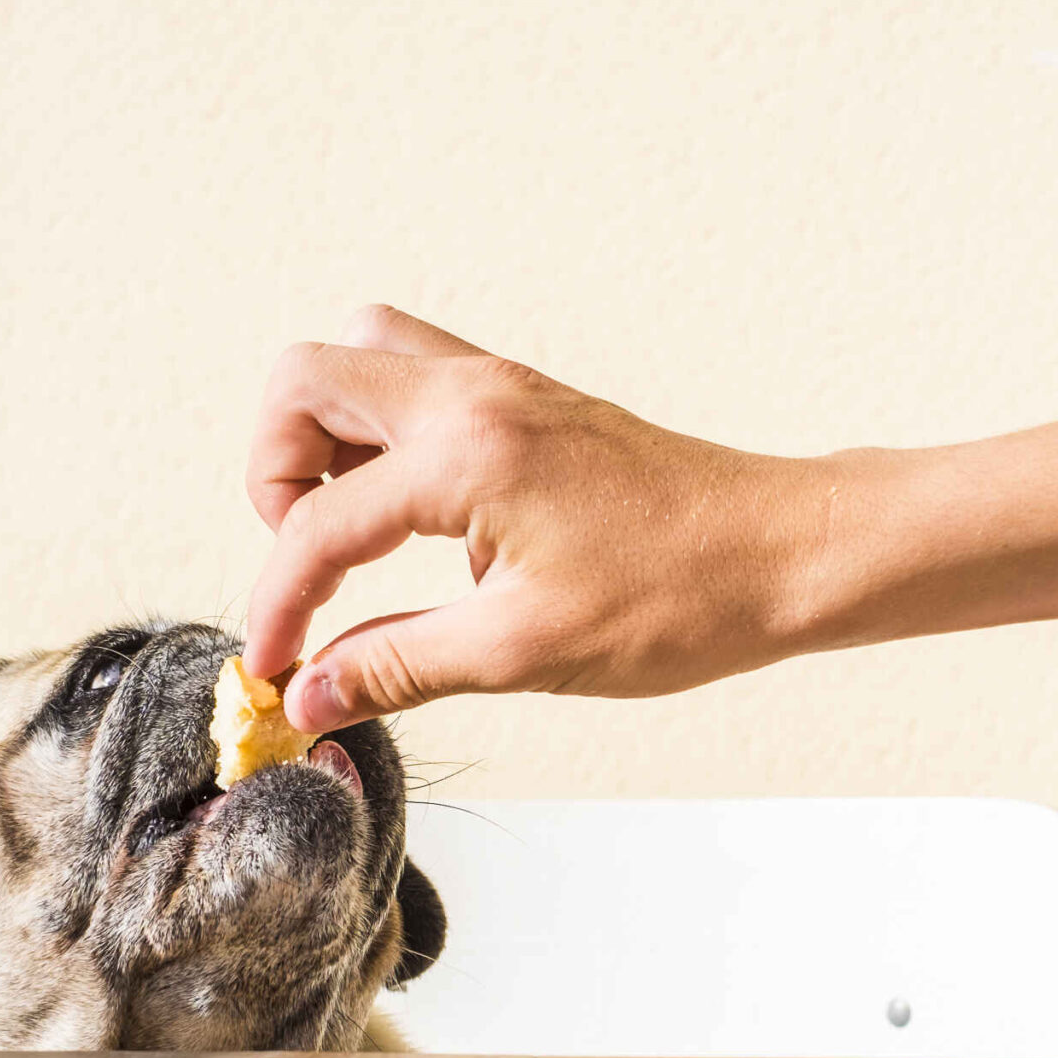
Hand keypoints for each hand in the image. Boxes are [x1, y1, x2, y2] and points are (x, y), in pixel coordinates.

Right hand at [243, 305, 832, 728]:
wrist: (784, 554)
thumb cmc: (679, 601)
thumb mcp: (525, 652)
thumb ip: (400, 667)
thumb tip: (311, 699)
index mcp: (467, 454)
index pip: (318, 524)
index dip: (279, 606)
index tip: (277, 672)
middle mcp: (474, 393)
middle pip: (302, 381)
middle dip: (273, 476)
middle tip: (309, 563)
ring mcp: (502, 384)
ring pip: (358, 358)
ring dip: (324, 436)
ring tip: (351, 531)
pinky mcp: (527, 398)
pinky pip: (415, 377)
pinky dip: (382, 433)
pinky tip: (417, 518)